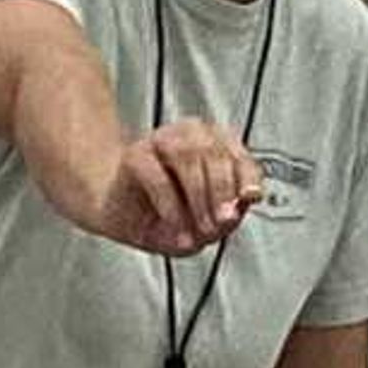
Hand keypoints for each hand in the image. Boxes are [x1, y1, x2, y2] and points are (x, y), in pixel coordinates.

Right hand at [69, 118, 263, 256]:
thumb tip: (243, 205)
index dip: (247, 176)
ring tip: (199, 229)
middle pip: (215, 152)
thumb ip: (228, 215)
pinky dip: (172, 207)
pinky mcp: (135, 155)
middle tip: (220, 223)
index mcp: (215, 149)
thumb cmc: (163, 215)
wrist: (117, 214)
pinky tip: (177, 227)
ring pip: (188, 155)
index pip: (240, 155)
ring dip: (199, 198)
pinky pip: (158, 177)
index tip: (249, 198)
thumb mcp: (203, 226)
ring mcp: (160, 142)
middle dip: (222, 193)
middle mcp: (190, 138)